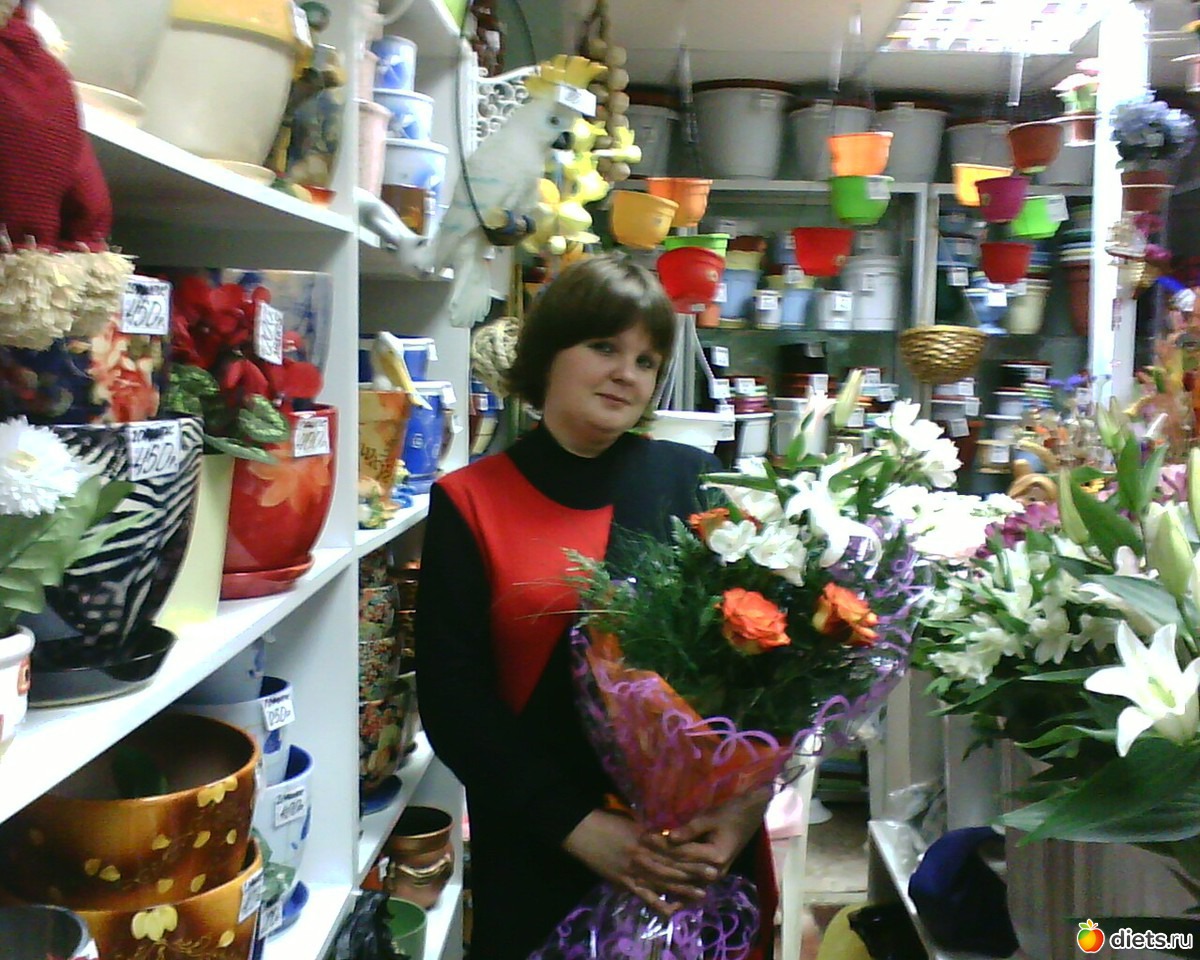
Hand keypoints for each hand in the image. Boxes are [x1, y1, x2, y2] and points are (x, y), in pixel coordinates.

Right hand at [562, 809, 717, 914]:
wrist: (582, 831)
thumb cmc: (606, 822)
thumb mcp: (632, 823)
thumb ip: (650, 832)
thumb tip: (667, 836)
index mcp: (647, 837)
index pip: (675, 847)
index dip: (693, 853)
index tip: (711, 854)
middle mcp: (644, 854)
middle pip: (673, 864)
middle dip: (694, 871)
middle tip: (715, 875)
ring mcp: (634, 870)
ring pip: (663, 881)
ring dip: (682, 889)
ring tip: (701, 894)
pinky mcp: (623, 881)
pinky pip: (643, 895)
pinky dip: (657, 904)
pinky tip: (670, 911)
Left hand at [641, 786, 772, 878]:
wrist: (753, 813)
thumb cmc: (733, 811)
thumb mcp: (711, 817)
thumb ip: (690, 829)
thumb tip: (668, 838)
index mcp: (715, 856)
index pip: (681, 853)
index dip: (660, 845)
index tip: (642, 837)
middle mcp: (714, 871)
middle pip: (680, 867)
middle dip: (657, 860)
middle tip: (637, 853)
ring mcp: (714, 875)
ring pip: (684, 878)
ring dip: (664, 874)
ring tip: (643, 871)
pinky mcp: (712, 873)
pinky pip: (692, 883)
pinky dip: (678, 887)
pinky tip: (663, 892)